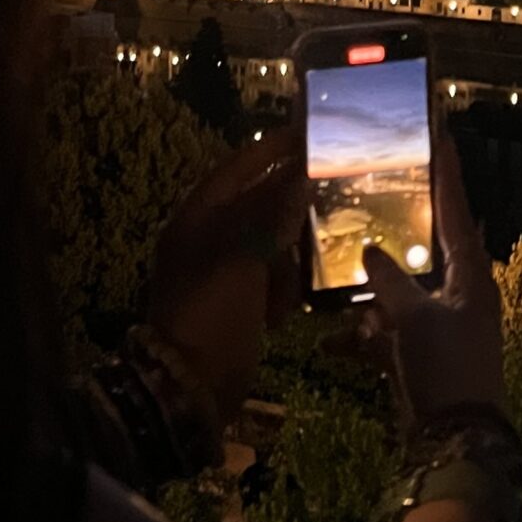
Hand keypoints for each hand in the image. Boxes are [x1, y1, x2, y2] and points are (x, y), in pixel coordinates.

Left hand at [146, 135, 308, 425]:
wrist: (188, 388)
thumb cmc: (212, 313)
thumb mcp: (243, 257)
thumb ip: (273, 212)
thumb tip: (300, 172)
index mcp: (198, 218)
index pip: (239, 168)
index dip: (272, 149)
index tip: (310, 132)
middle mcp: (207, 238)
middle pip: (258, 202)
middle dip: (291, 205)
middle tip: (332, 193)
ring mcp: (221, 271)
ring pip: (270, 242)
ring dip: (290, 255)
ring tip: (312, 262)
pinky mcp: (236, 301)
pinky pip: (270, 278)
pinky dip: (282, 287)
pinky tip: (287, 307)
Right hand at [358, 131, 504, 428]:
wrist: (457, 439)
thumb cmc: (446, 366)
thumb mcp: (415, 317)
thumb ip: (390, 281)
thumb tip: (369, 250)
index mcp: (471, 275)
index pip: (456, 211)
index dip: (447, 175)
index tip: (441, 136)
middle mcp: (459, 294)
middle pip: (424, 250)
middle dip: (395, 233)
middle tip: (374, 196)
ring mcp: (439, 326)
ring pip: (398, 294)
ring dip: (368, 294)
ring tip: (331, 276)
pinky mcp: (420, 356)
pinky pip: (386, 334)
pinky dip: (360, 337)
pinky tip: (328, 340)